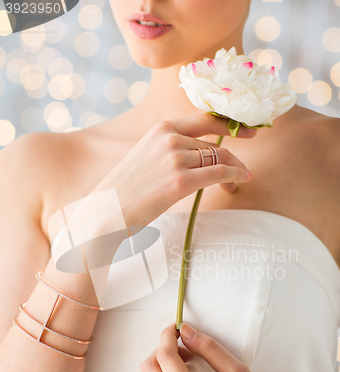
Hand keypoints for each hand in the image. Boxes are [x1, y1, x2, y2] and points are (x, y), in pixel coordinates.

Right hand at [94, 113, 254, 228]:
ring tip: (238, 182)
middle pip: (215, 146)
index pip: (205, 120)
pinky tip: (242, 180)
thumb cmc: (127, 189)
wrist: (108, 211)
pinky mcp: (180, 182)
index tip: (248, 130)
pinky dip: (236, 176)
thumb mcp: (147, 156)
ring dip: (235, 171)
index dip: (230, 125)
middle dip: (232, 160)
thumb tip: (202, 154)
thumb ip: (172, 149)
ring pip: (220, 159)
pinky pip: (219, 173)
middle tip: (241, 172)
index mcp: (162, 128)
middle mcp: (170, 138)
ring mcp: (175, 159)